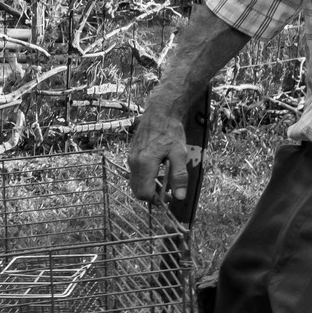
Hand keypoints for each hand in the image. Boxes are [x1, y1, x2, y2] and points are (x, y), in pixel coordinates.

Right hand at [128, 86, 195, 203]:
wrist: (160, 112)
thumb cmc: (170, 131)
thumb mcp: (180, 154)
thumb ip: (179, 176)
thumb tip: (179, 196)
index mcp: (145, 163)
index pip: (144, 192)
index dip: (155, 200)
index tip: (168, 199)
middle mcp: (134, 162)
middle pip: (137, 190)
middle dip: (151, 195)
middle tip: (167, 193)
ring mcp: (131, 158)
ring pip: (135, 182)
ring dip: (148, 186)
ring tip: (164, 181)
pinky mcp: (131, 154)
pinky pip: (135, 173)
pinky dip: (145, 178)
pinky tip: (158, 170)